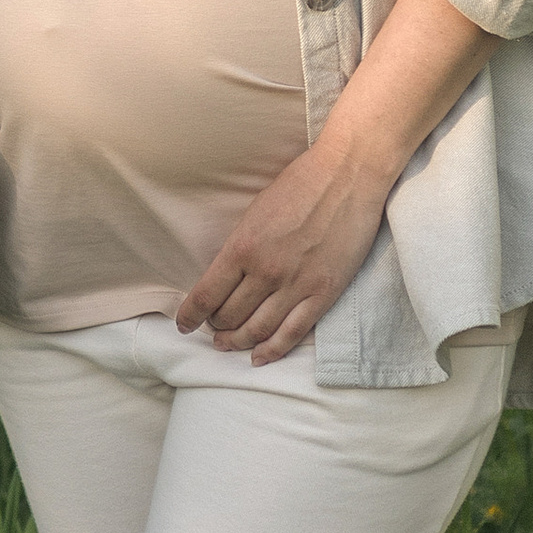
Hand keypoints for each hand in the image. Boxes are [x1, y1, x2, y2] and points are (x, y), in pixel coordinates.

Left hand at [175, 0, 499, 362]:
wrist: (348, 175)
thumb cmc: (301, 184)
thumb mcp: (255, 210)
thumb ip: (239, 246)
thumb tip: (222, 276)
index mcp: (243, 246)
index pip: (206, 295)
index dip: (190, 316)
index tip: (183, 324)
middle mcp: (266, 270)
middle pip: (229, 316)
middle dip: (215, 326)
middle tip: (212, 327)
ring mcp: (296, 285)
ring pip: (257, 330)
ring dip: (237, 341)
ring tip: (227, 343)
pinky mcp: (323, 293)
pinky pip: (292, 333)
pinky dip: (271, 351)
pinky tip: (258, 357)